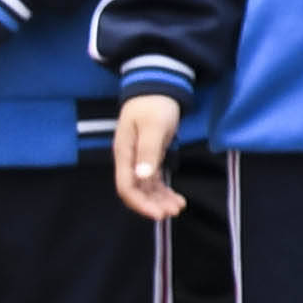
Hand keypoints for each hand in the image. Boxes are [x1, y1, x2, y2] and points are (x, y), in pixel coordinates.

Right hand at [112, 93, 184, 223]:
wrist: (157, 89)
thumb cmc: (154, 105)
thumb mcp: (154, 126)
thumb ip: (149, 151)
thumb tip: (142, 176)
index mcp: (124, 153)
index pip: (126, 187)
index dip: (140, 203)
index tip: (158, 214)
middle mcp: (128, 160)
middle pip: (136, 191)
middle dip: (152, 205)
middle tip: (173, 212)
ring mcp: (138, 160)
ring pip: (146, 189)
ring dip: (160, 200)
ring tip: (178, 208)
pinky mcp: (149, 158)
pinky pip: (154, 181)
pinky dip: (164, 192)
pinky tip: (177, 199)